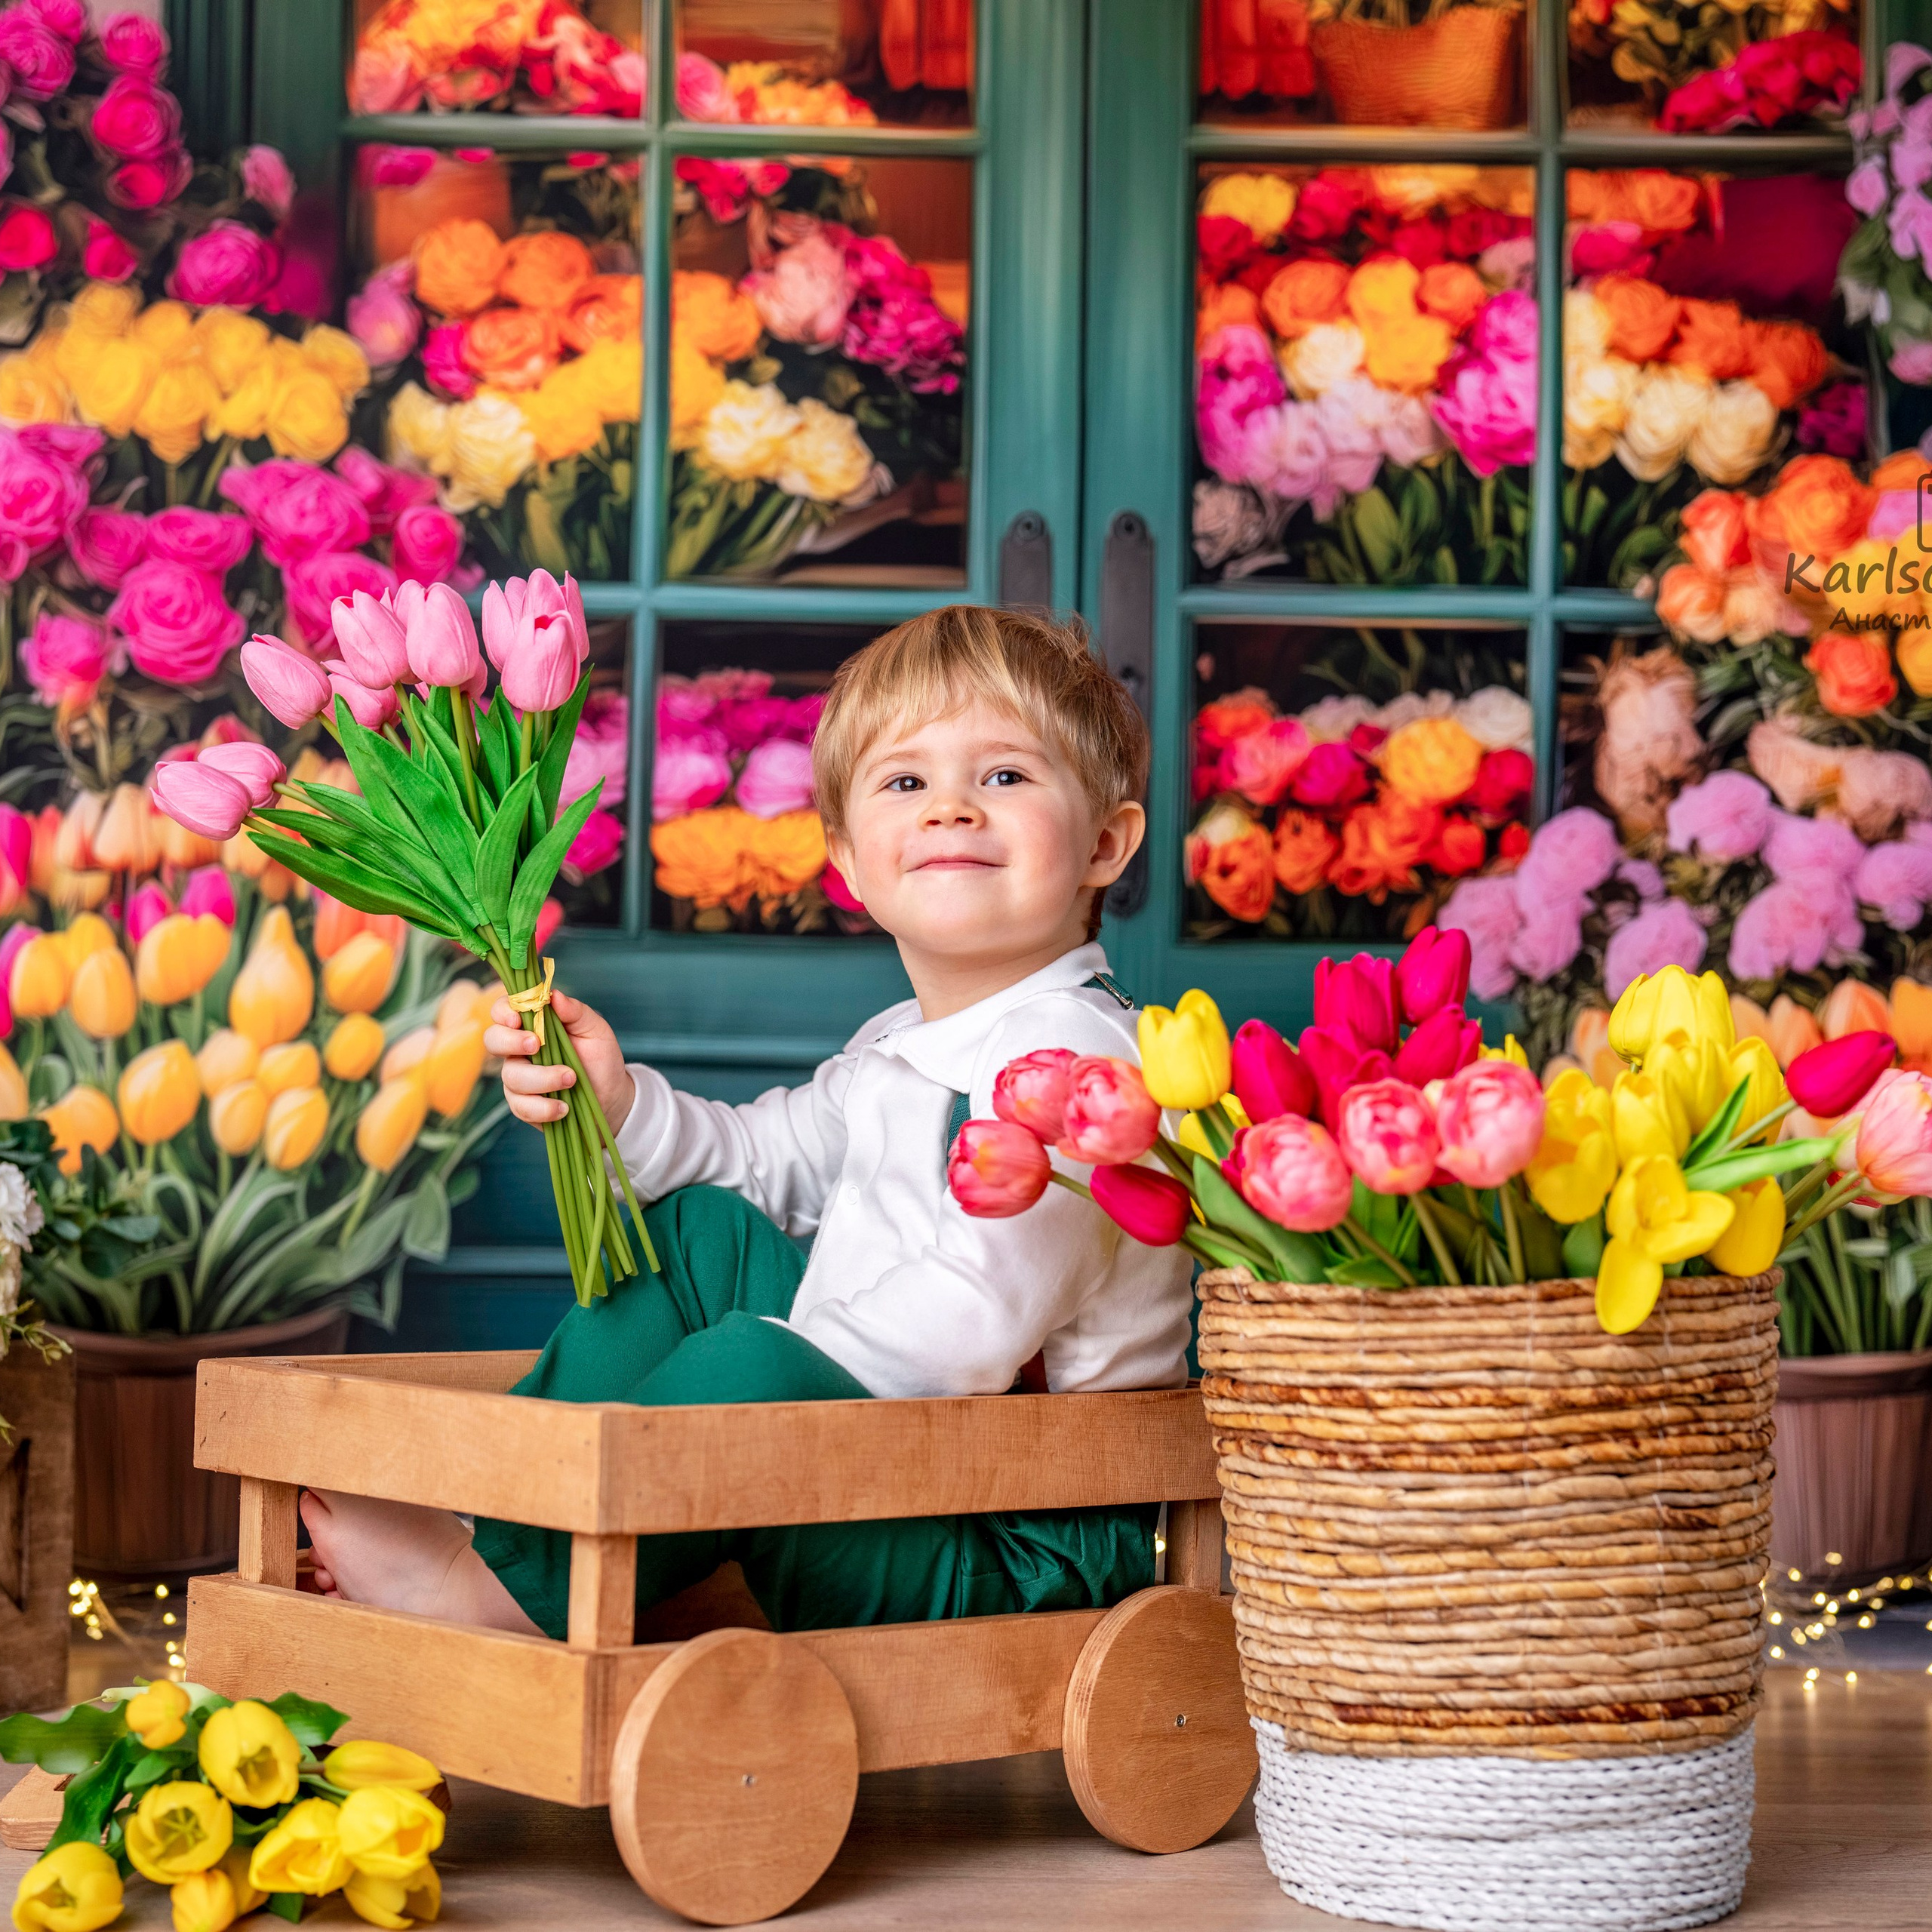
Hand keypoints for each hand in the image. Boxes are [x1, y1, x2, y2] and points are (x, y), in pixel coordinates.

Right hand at [485, 990, 633, 1134]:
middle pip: (493, 1040)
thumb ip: (575, 1012)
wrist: (611, 1095)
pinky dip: (543, 1108)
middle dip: (511, 1042)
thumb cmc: (600, 1058)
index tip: (518, 1019)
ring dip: (542, 1078)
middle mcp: (518, 1049)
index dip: (503, 1012)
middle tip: (537, 1046)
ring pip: (511, 1076)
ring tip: (571, 1079)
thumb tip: (555, 996)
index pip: (503, 1010)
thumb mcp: (595, 1030)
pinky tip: (564, 1107)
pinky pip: (521, 1106)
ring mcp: (518, 1078)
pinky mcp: (524, 1105)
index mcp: (533, 1025)